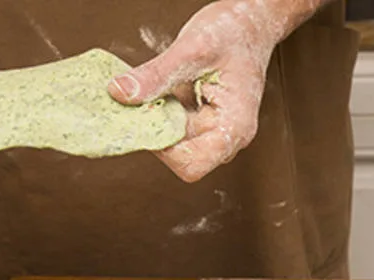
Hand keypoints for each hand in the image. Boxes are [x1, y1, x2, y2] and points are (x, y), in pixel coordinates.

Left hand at [109, 0, 282, 182]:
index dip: (163, 149)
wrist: (251, 21)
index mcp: (234, 126)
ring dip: (153, 123)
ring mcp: (214, 129)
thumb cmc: (236, 32)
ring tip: (145, 93)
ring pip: (173, 144)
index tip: (144, 120)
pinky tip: (151, 92)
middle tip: (135, 104)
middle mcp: (226, 135)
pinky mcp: (201, 120)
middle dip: (154, 133)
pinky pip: (173, 127)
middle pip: (180, 158)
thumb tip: (121, 93)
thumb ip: (156, 75)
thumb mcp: (192, 48)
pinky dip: (156, 112)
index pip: (192, 164)